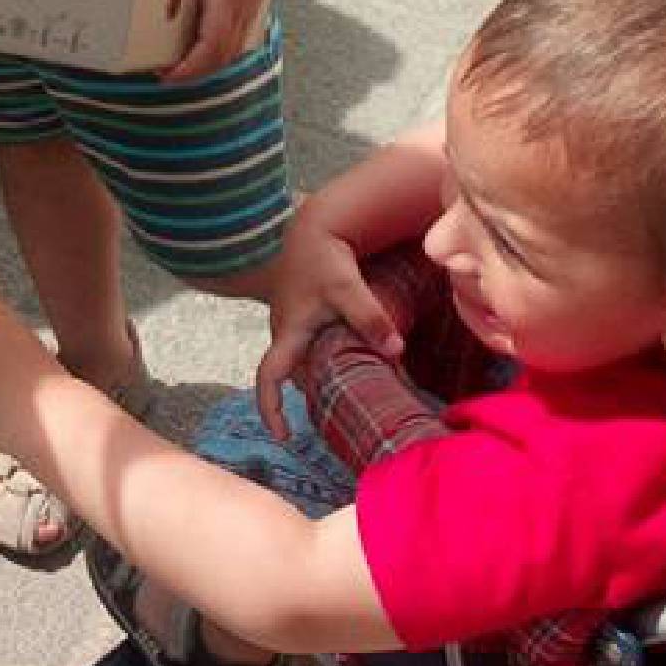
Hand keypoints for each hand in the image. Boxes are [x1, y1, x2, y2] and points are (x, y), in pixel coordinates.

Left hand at [142, 0, 289, 81]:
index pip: (212, 43)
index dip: (191, 65)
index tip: (169, 75)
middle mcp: (242, 5)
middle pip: (221, 56)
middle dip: (194, 73)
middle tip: (165, 76)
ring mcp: (249, 6)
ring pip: (231, 51)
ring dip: (207, 65)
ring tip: (180, 67)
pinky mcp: (250, 2)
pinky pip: (236, 39)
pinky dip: (219, 51)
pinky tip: (202, 47)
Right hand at [255, 208, 401, 434]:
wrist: (310, 228)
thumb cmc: (323, 258)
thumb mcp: (347, 287)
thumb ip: (370, 318)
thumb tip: (396, 351)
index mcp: (289, 334)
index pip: (269, 380)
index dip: (271, 410)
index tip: (284, 436)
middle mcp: (284, 335)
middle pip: (292, 378)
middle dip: (311, 399)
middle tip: (342, 416)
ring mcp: (290, 326)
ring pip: (303, 363)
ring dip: (322, 377)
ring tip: (353, 390)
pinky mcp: (300, 318)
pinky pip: (310, 348)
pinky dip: (327, 359)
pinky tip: (351, 359)